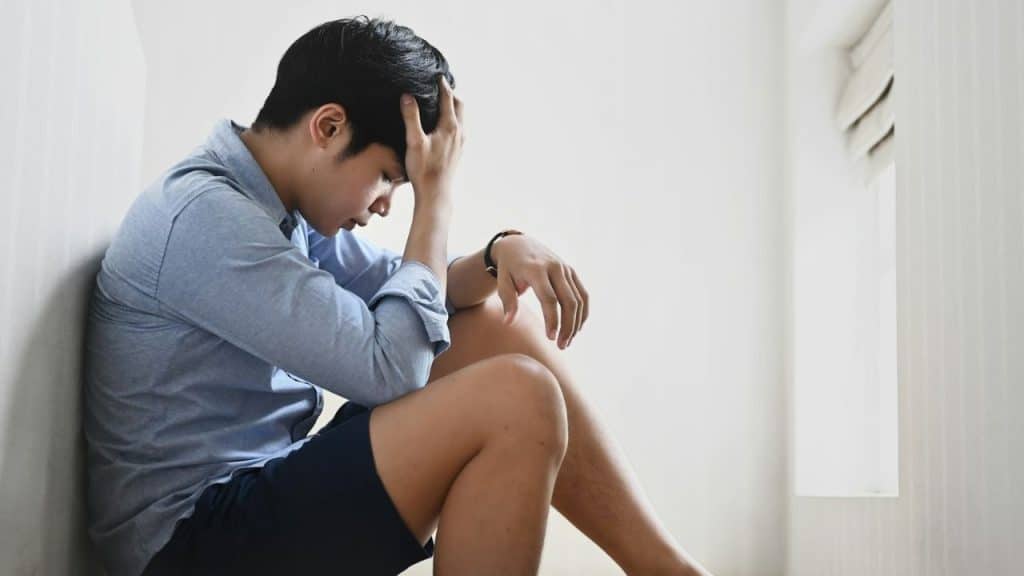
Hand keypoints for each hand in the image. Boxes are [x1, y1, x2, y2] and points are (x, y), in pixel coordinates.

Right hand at [399, 75, 463, 205]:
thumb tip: (407, 96)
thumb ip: (411, 117)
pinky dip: (454, 120)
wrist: (436, 194)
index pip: (448, 99)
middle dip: (451, 94)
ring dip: (454, 107)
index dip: (442, 85)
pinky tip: (444, 126)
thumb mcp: (414, 141)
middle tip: (441, 86)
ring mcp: (461, 143)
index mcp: (449, 127)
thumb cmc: (424, 169)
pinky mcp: (458, 152)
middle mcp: (459, 133)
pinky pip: (459, 129)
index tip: (438, 76)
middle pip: (459, 106)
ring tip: (443, 102)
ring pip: (461, 118)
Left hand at [492, 235, 589, 348]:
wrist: (519, 244)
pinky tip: (576, 328)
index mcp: (536, 269)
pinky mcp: (572, 272)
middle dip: (567, 326)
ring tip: (567, 341)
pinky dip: (582, 312)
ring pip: (579, 299)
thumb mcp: (502, 281)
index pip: (549, 298)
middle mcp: (555, 267)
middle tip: (561, 345)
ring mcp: (566, 269)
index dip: (552, 320)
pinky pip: (583, 294)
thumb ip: (507, 301)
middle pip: (568, 301)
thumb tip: (508, 322)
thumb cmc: (509, 267)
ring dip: (576, 322)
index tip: (550, 338)